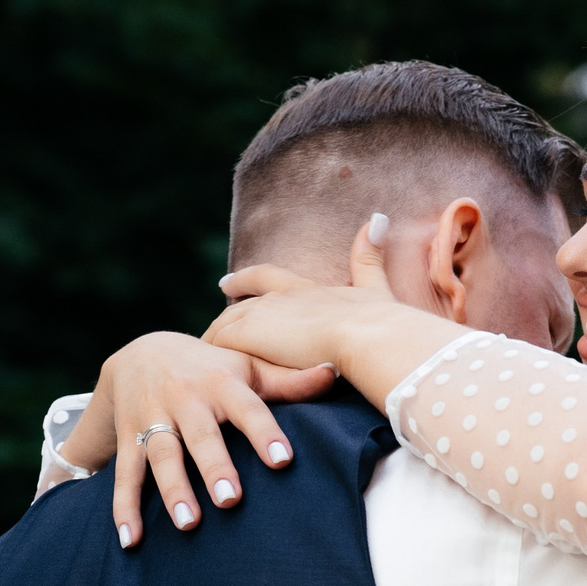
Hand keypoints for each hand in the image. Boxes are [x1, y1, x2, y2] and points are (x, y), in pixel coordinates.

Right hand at [83, 334, 339, 547]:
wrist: (140, 353)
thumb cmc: (209, 368)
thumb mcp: (246, 367)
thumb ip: (287, 380)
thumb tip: (333, 371)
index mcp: (221, 382)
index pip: (248, 408)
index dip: (265, 432)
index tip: (283, 459)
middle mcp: (185, 399)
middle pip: (200, 436)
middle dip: (214, 467)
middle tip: (231, 501)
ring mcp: (152, 419)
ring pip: (160, 456)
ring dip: (173, 490)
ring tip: (188, 524)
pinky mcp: (126, 439)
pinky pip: (124, 475)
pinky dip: (124, 508)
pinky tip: (131, 540)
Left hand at [204, 217, 404, 372]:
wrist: (366, 336)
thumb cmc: (377, 321)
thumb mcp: (375, 287)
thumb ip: (370, 256)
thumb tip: (378, 219)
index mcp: (306, 289)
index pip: (267, 278)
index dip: (247, 280)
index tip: (227, 283)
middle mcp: (279, 298)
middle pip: (242, 306)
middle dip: (228, 314)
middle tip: (214, 328)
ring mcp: (262, 316)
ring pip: (226, 324)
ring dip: (218, 338)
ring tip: (208, 354)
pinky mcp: (248, 336)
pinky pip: (219, 344)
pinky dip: (214, 354)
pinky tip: (210, 366)